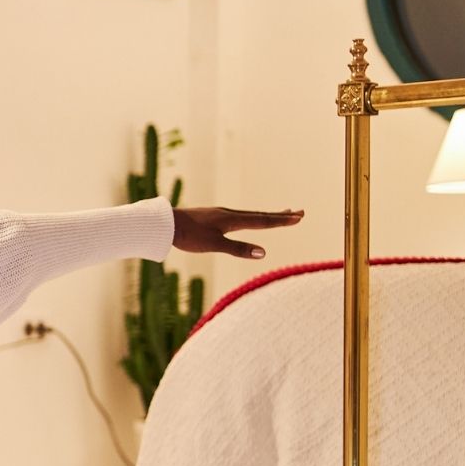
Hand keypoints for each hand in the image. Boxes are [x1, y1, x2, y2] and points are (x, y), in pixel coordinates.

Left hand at [171, 206, 303, 259]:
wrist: (165, 224)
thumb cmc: (188, 235)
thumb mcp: (214, 245)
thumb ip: (238, 249)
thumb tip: (264, 252)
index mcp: (233, 219)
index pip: (263, 221)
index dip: (281, 221)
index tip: (299, 217)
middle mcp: (230, 214)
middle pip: (261, 215)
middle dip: (281, 215)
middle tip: (299, 212)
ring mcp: (221, 214)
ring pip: (250, 214)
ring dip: (268, 215)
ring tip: (280, 213)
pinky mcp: (213, 217)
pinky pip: (239, 216)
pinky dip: (252, 217)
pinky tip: (248, 219)